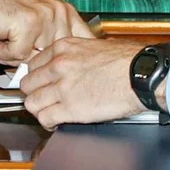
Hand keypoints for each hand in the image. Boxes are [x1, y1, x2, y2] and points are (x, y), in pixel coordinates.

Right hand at [0, 0, 94, 63]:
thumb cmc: (5, 10)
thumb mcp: (38, 21)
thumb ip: (53, 39)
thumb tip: (66, 67)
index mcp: (64, 12)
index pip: (83, 41)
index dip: (74, 58)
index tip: (69, 66)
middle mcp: (58, 13)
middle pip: (56, 56)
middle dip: (35, 58)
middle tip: (20, 46)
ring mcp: (44, 17)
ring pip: (36, 58)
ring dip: (17, 54)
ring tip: (9, 39)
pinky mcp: (28, 24)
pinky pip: (18, 54)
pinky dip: (5, 51)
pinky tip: (1, 38)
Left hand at [20, 37, 144, 128]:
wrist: (141, 75)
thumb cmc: (127, 60)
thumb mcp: (94, 45)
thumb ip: (75, 54)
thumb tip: (69, 63)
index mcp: (63, 48)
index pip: (32, 65)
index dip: (36, 78)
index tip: (40, 84)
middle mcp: (59, 66)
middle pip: (28, 84)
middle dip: (35, 94)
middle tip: (45, 99)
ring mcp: (63, 87)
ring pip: (31, 103)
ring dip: (40, 110)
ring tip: (50, 112)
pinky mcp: (70, 108)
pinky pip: (45, 118)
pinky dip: (48, 123)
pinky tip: (57, 122)